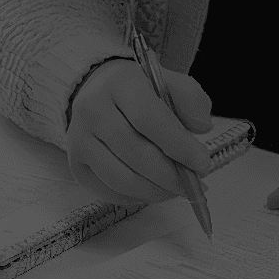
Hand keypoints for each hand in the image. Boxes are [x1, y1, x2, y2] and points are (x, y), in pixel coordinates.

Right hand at [65, 56, 213, 207]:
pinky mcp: (76, 163)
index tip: (202, 163)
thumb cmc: (138, 89)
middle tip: (194, 184)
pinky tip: (155, 190)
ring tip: (176, 190)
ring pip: (122, 179)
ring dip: (156, 191)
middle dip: (171, 176)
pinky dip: (136, 197)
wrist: (96, 90)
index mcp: (119, 83)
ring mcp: (79, 139)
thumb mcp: (168, 81)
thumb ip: (191, 98)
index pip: (150, 119)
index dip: (179, 146)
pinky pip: (109, 191)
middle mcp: (92, 110)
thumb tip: (202, 128)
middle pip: (137, 154)